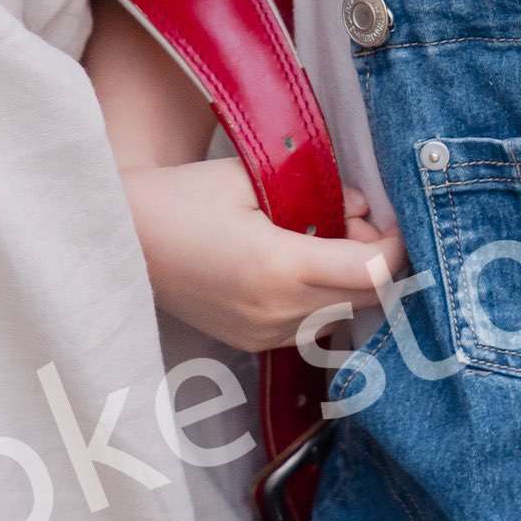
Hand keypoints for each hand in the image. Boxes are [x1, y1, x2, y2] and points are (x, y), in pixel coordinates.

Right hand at [129, 159, 405, 355]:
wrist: (123, 239)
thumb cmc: (184, 199)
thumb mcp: (253, 176)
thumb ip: (320, 190)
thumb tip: (362, 207)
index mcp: (279, 267)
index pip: (373, 272)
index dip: (397, 247)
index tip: (395, 221)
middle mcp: (276, 312)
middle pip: (368, 298)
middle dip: (376, 260)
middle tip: (352, 221)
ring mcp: (263, 335)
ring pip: (344, 313)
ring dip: (350, 281)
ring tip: (318, 240)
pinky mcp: (252, 344)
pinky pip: (314, 325)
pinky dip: (323, 296)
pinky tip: (297, 265)